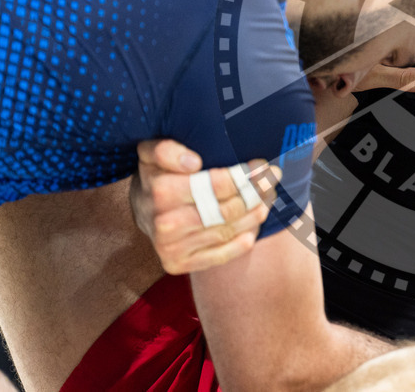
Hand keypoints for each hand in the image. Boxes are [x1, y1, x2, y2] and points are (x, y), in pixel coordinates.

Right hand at [131, 139, 279, 273]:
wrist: (141, 209)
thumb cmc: (156, 175)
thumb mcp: (153, 152)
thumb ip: (166, 149)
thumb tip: (192, 163)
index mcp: (161, 191)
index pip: (217, 185)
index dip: (245, 175)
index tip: (263, 166)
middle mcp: (165, 223)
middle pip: (226, 209)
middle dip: (255, 193)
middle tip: (273, 181)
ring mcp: (170, 247)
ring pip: (226, 230)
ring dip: (254, 215)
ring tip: (267, 200)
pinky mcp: (176, 264)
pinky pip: (219, 256)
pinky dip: (241, 243)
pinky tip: (254, 229)